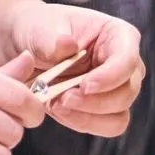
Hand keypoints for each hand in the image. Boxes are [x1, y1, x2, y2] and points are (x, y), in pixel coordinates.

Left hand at [0, 0, 143, 138]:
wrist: (28, 49)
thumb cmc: (41, 31)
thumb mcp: (40, 29)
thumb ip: (52, 40)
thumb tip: (66, 44)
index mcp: (118, 35)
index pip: (127, 60)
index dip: (110, 77)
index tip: (85, 86)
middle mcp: (124, 64)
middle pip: (126, 92)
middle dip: (95, 102)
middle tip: (63, 99)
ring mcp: (116, 89)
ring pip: (118, 117)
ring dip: (87, 117)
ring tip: (56, 105)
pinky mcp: (103, 109)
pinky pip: (102, 126)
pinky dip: (79, 122)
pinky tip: (57, 109)